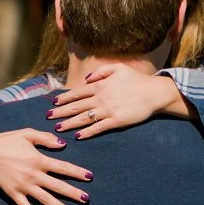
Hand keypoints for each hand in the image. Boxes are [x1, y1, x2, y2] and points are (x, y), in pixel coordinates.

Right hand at [0, 129, 91, 204]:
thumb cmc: (6, 141)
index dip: (77, 172)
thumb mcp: (27, 134)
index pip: (63, 167)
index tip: (90, 177)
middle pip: (58, 186)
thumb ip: (45, 138)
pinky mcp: (13, 193)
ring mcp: (23, 186)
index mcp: (38, 160)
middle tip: (87, 199)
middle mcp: (33, 175)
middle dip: (73, 193)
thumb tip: (63, 144)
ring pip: (44, 199)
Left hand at [50, 64, 186, 139]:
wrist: (154, 93)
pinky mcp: (116, 121)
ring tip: (58, 128)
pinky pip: (98, 128)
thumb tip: (86, 78)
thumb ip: (101, 72)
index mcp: (100, 86)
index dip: (64, 98)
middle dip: (61, 112)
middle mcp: (100, 98)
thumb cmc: (138, 80)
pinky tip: (78, 136)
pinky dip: (87, 132)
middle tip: (48, 117)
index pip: (77, 93)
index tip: (54, 103)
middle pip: (76, 106)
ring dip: (69, 123)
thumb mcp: (119, 68)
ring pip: (84, 118)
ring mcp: (108, 110)